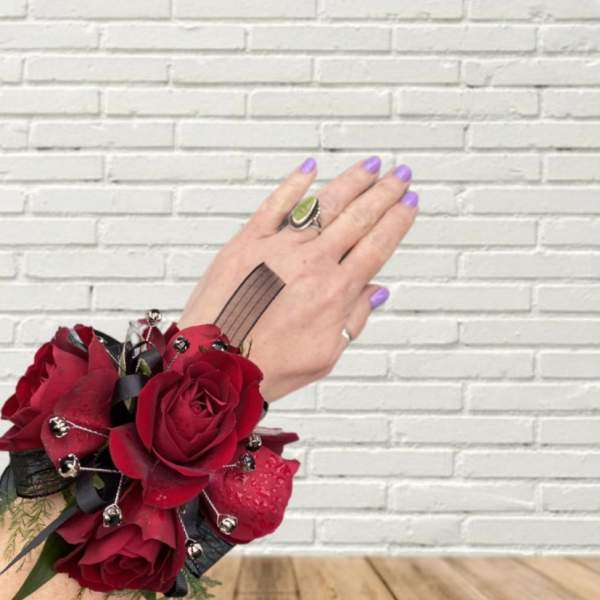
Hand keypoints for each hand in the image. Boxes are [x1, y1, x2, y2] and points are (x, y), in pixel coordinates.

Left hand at [178, 156, 417, 402]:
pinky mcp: (247, 242)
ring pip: (323, 205)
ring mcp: (278, 248)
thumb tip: (375, 292)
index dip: (398, 222)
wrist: (214, 364)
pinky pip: (274, 206)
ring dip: (351, 182)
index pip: (376, 246)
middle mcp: (311, 263)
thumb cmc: (265, 365)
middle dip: (384, 194)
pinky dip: (293, 185)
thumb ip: (352, 319)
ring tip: (371, 167)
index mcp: (334, 291)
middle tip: (401, 176)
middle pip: (358, 219)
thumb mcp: (324, 355)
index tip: (410, 204)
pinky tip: (309, 169)